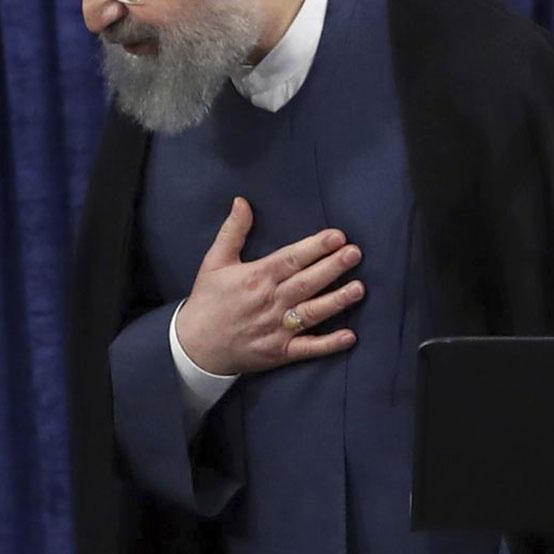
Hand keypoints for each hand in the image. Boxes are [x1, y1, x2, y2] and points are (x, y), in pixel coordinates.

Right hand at [175, 198, 364, 376]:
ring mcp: (275, 329)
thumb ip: (233, 231)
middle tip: (355, 253)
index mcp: (255, 278)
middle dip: (333, 267)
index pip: (290, 259)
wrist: (193, 346)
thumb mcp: (214, 262)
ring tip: (359, 288)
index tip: (337, 236)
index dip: (315, 247)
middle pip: (306, 282)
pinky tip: (350, 336)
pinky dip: (328, 344)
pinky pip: (307, 348)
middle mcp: (269, 302)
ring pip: (311, 313)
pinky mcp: (278, 352)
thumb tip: (242, 201)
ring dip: (336, 301)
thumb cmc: (207, 301)